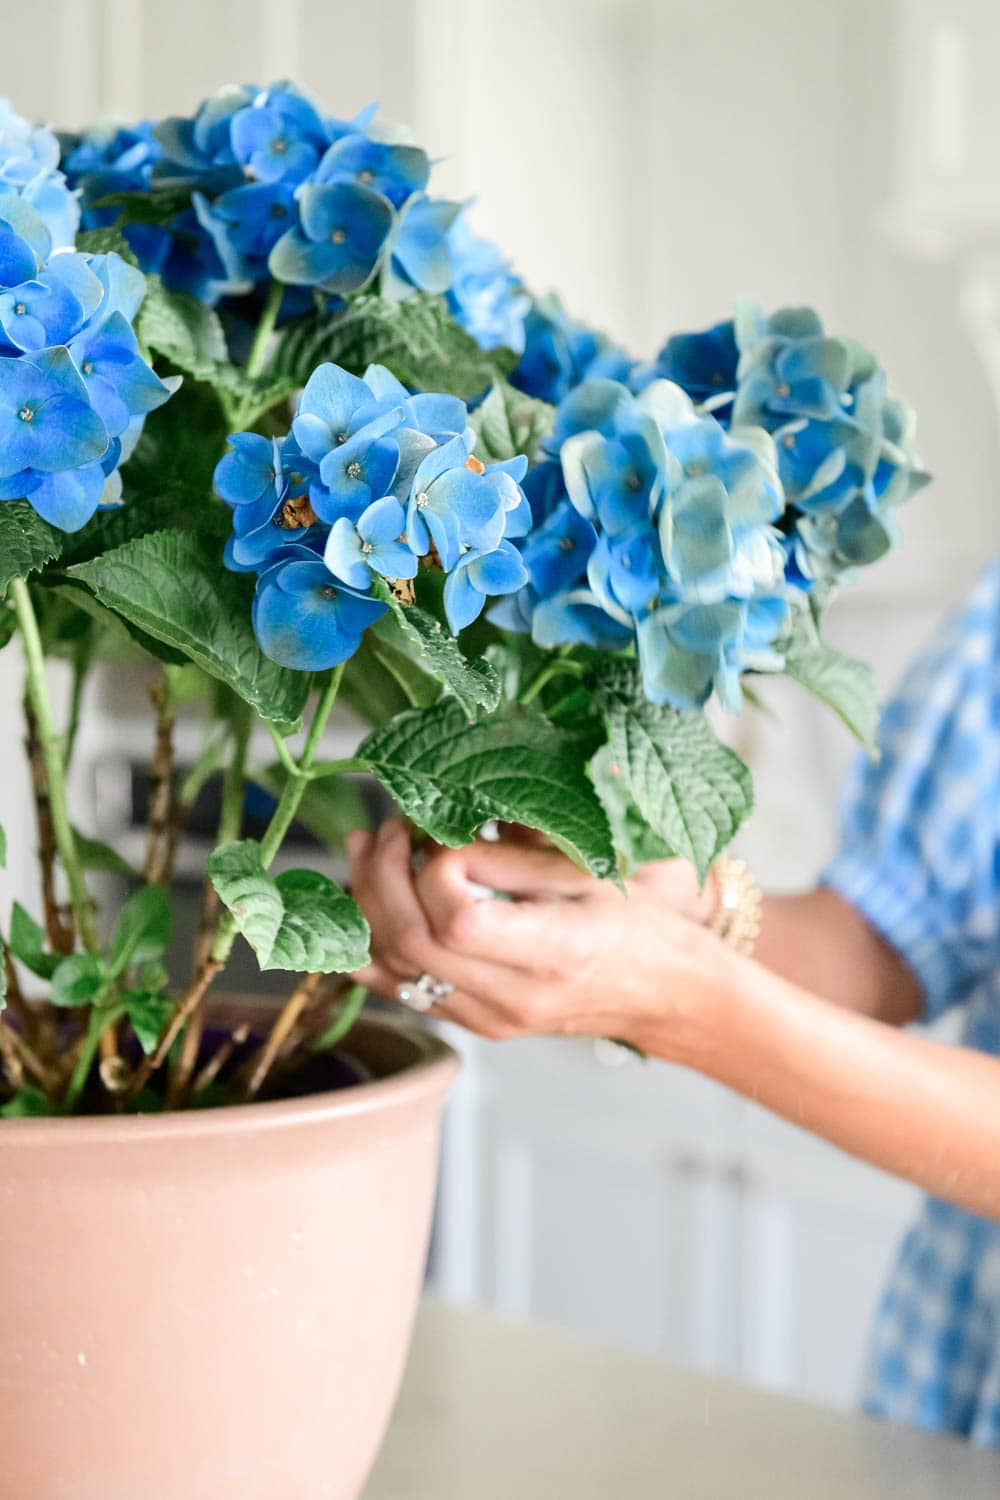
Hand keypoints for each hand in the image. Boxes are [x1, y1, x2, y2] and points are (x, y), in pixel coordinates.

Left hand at [346, 821, 727, 1055]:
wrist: (659, 992)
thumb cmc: (633, 922)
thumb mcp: (586, 872)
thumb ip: (513, 854)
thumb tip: (443, 831)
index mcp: (557, 952)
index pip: (460, 922)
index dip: (437, 869)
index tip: (445, 834)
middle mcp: (516, 997)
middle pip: (414, 943)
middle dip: (385, 876)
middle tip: (389, 830)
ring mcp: (490, 1019)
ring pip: (397, 968)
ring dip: (368, 904)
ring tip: (366, 853)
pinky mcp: (474, 1024)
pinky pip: (401, 991)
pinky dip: (369, 948)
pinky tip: (359, 906)